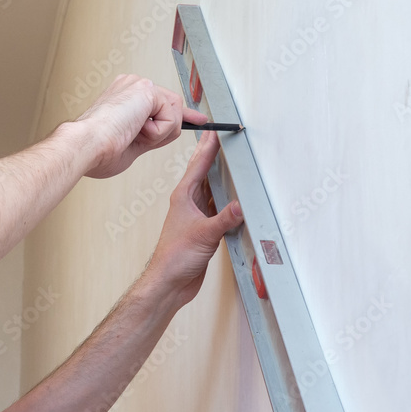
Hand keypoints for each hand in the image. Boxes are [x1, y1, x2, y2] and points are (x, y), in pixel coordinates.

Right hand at [77, 75, 208, 178]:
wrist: (86, 147)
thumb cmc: (98, 151)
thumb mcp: (134, 143)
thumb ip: (153, 133)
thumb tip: (172, 131)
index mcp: (124, 97)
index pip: (161, 102)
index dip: (180, 114)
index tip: (197, 120)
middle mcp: (131, 86)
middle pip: (172, 107)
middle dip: (167, 129)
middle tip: (141, 138)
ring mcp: (138, 85)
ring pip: (174, 112)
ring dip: (159, 133)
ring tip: (133, 135)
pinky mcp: (146, 89)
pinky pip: (171, 117)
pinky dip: (157, 132)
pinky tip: (136, 130)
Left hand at [145, 131, 242, 307]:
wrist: (169, 281)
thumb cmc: (174, 257)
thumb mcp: (204, 235)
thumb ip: (225, 219)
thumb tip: (241, 205)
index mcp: (184, 197)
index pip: (199, 165)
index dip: (209, 146)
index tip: (217, 130)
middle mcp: (189, 202)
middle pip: (204, 172)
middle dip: (214, 154)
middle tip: (224, 137)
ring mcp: (196, 215)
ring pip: (212, 189)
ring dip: (222, 176)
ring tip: (232, 160)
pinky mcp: (203, 228)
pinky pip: (218, 207)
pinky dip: (227, 200)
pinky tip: (236, 196)